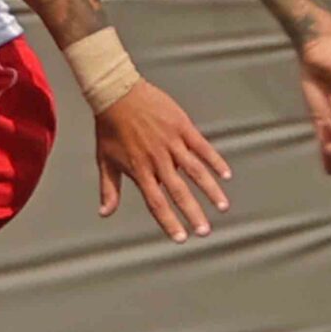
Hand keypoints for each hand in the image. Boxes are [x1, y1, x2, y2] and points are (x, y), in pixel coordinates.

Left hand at [96, 80, 231, 240]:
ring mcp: (171, 143)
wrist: (116, 93)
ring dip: (210, 190)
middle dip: (193, 213)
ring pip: (195, 171)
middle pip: (179, 192)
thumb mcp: (104, 160)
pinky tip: (226, 174)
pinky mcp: (182, 127)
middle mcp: (158, 159)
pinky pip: (202, 147)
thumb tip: (104, 212)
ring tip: (223, 207)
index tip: (181, 238)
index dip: (169, 222)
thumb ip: (109, 189)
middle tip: (205, 231)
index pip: (156, 202)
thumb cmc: (109, 127)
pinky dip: (214, 161)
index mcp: (140, 170)